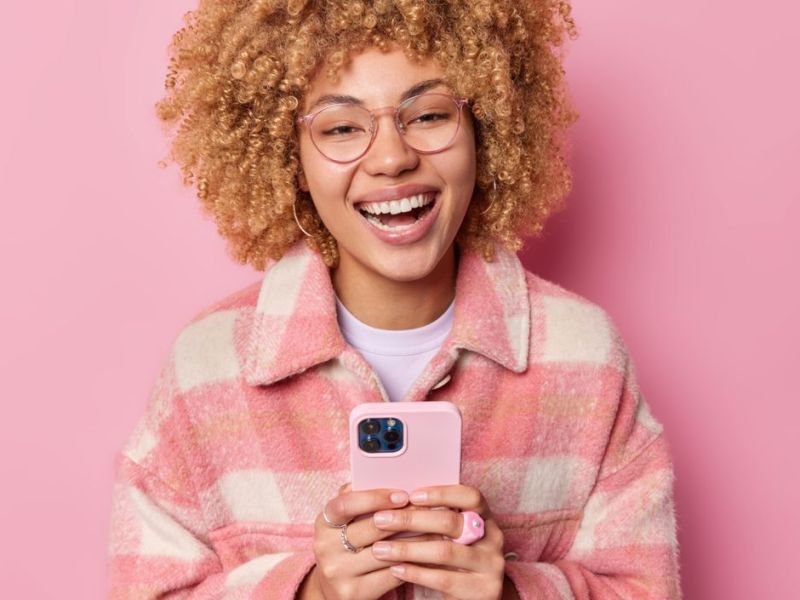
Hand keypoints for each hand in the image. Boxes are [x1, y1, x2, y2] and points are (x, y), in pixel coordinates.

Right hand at [302, 483, 423, 599]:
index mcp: (324, 523)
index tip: (402, 495)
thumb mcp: (345, 521)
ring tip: (436, 530)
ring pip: (385, 552)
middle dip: (404, 518)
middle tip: (429, 510)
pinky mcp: (352, 594)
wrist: (334, 588)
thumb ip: (358, 498)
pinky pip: (389, 576)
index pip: (346, 504)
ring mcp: (338, 572)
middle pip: (370, 528)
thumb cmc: (347, 545)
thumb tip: (381, 475)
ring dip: (415, 541)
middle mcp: (325, 547)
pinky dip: (411, 564)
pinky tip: (426, 555)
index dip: (375, 498)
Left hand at [368, 484, 506, 599]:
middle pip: (451, 522)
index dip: (442, 494)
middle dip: (411, 520)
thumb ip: (436, 518)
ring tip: (380, 549)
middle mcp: (493, 538)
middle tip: (380, 520)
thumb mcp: (453, 536)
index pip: (471, 496)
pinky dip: (416, 572)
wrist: (476, 598)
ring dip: (407, 549)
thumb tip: (396, 500)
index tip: (411, 495)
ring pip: (444, 551)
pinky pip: (443, 579)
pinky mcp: (483, 591)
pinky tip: (395, 568)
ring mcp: (491, 566)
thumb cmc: (455, 559)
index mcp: (486, 517)